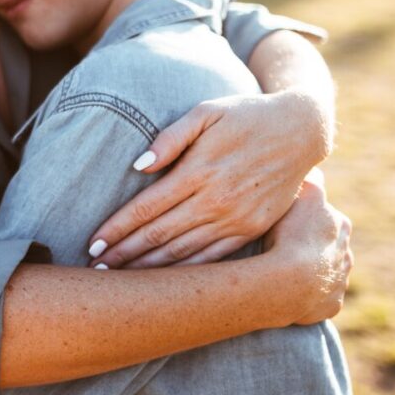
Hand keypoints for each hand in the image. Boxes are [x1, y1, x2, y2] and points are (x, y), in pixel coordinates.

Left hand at [88, 91, 330, 269]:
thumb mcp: (207, 112)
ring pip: (183, 253)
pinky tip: (165, 282)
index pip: (146, 207)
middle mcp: (216, 200)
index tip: (92, 244)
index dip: (117, 228)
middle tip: (95, 270)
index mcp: (199, 170)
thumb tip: (138, 165)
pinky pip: (213, 258)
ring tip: (120, 280)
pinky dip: (186, 272)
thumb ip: (170, 137)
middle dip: (124, 254)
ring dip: (149, 269)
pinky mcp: (252, 230)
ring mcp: (236, 219)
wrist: (302, 129)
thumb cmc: (246, 115)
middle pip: (159, 236)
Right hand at [260, 179, 352, 324]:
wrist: (288, 282)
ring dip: (310, 272)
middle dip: (312, 247)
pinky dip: (307, 296)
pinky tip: (290, 292)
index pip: (325, 216)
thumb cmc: (291, 234)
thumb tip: (316, 168)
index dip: (305, 217)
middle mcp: (347, 254)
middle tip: (283, 248)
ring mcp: (340, 282)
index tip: (287, 222)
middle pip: (327, 246)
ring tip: (285, 273)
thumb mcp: (303, 194)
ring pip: (325, 273)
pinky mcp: (332, 306)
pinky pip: (319, 299)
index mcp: (341, 225)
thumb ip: (313, 179)